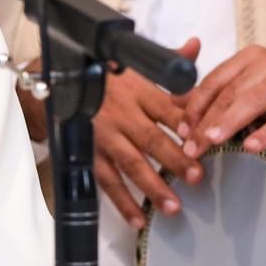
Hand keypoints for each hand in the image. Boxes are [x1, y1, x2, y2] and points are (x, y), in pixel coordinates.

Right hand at [91, 36, 204, 228]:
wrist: (57, 84)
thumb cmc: (104, 77)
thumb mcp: (134, 64)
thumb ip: (168, 61)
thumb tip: (196, 46)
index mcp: (137, 91)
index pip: (168, 109)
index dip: (188, 126)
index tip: (208, 141)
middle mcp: (121, 115)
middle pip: (151, 139)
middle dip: (174, 160)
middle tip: (196, 178)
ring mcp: (104, 137)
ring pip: (130, 164)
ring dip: (151, 186)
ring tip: (172, 207)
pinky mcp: (90, 154)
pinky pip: (106, 181)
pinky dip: (121, 202)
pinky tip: (137, 219)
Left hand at [178, 45, 265, 159]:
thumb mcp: (250, 92)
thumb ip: (218, 95)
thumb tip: (174, 103)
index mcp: (250, 57)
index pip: (214, 81)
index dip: (194, 106)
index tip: (180, 129)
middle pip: (229, 93)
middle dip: (206, 121)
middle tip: (191, 146)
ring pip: (251, 102)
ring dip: (227, 123)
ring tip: (210, 142)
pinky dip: (264, 133)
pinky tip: (249, 147)